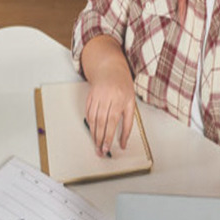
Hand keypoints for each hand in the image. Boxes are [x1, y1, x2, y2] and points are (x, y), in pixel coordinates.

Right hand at [81, 36, 135, 156]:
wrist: (110, 69)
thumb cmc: (123, 86)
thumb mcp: (131, 103)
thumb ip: (128, 122)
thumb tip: (124, 141)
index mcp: (120, 99)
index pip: (113, 122)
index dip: (110, 137)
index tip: (108, 148)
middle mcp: (108, 97)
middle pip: (102, 122)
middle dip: (100, 138)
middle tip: (100, 151)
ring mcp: (98, 96)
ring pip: (93, 119)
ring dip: (94, 133)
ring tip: (96, 144)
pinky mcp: (90, 96)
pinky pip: (88, 112)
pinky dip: (89, 123)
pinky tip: (92, 130)